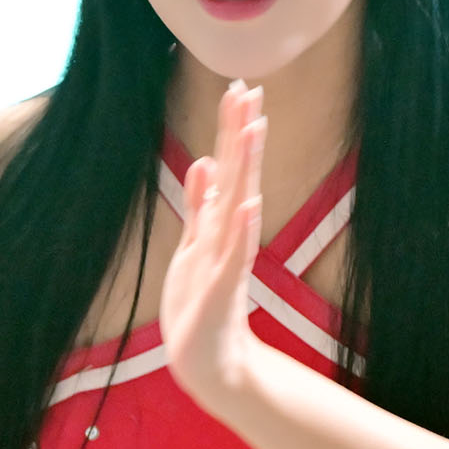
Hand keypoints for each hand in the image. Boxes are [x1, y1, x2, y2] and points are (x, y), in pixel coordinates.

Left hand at [160, 79, 266, 411]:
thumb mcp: (193, 247)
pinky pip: (235, 254)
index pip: (228, 167)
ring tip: (254, 129)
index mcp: (217, 224)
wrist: (205, 360)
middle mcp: (227, 235)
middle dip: (242, 133)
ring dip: (247, 167)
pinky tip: (250, 203)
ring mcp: (227, 260)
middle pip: (238, 175)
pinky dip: (242, 229)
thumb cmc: (198, 305)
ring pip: (239, 204)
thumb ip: (201, 206)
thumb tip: (206, 162)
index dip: (231, 129)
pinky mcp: (222, 289)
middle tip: (251, 90)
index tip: (239, 87)